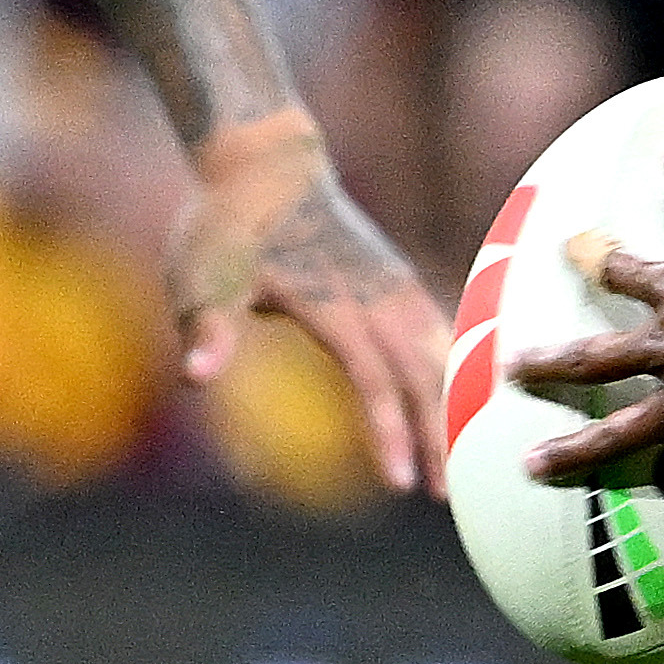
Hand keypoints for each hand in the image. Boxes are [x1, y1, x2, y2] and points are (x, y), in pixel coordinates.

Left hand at [169, 115, 453, 496]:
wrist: (267, 162)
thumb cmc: (226, 224)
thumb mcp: (201, 275)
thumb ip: (206, 329)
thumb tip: (195, 378)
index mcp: (332, 304)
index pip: (372, 379)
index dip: (387, 432)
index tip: (398, 484)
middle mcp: (374, 297)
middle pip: (419, 377)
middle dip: (434, 438)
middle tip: (444, 500)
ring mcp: (393, 286)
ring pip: (440, 356)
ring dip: (453, 409)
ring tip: (461, 462)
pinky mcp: (398, 280)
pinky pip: (442, 333)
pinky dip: (458, 372)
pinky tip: (469, 400)